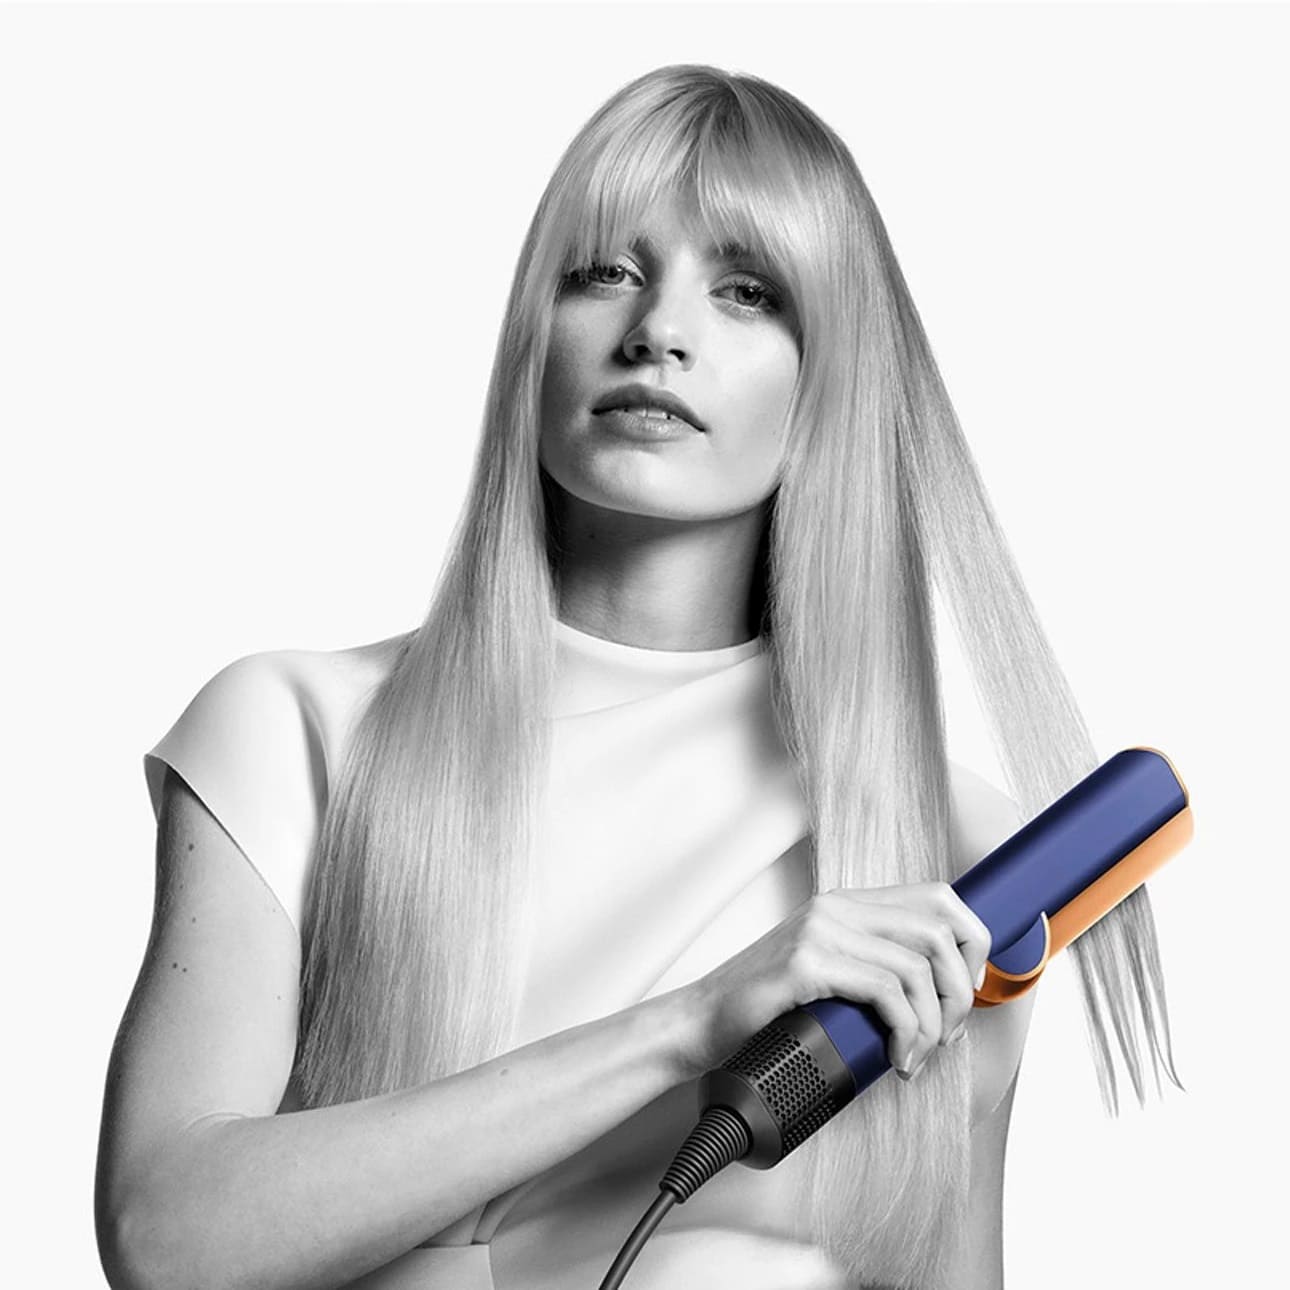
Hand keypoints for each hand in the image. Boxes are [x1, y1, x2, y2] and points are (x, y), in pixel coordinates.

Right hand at [682, 883, 991, 1079]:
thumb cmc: (765, 1009)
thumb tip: (942, 993)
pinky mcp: (806, 963)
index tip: (967, 993)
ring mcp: (820, 931)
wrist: (700, 1024)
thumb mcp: (828, 974)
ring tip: (916, 1055)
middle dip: (960, 993)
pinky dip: (905, 1032)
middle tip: (945, 1036)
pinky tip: (896, 1058)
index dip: (972, 942)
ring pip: (918, 966)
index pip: (939, 898)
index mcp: (846, 904)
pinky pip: (886, 992)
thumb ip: (872, 965)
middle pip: (940, 929)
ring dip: (933, 1023)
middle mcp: (836, 907)